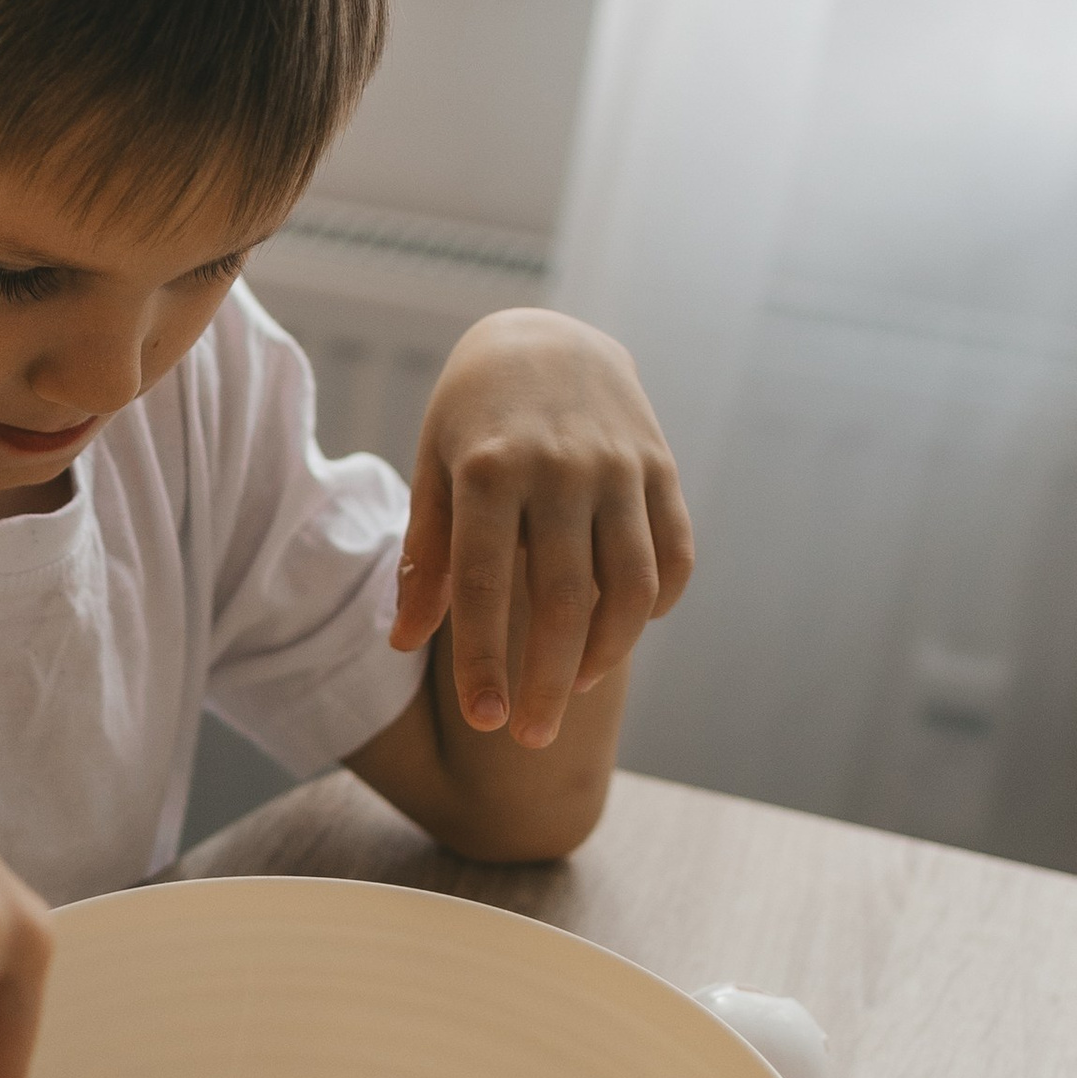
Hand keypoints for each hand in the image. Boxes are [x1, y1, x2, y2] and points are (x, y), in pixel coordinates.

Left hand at [392, 312, 693, 749]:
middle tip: (531, 740)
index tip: (486, 720)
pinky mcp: (661, 467)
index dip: (484, 662)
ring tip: (575, 688)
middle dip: (548, 681)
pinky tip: (623, 631)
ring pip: (629, 586)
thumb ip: (425, 558)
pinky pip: (673, 555)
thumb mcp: (432, 471)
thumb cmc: (470, 420)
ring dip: (606, 653)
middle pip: (563, 601)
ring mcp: (619, 466)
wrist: (545, 337)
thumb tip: (402, 642)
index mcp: (487, 470)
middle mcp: (558, 468)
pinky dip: (655, 604)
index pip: (485, 587)